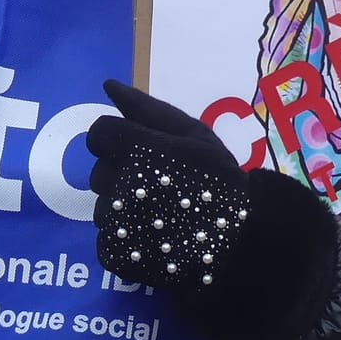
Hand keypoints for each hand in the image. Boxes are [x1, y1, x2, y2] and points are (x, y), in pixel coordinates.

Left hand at [86, 81, 251, 291]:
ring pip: (103, 207)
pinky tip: (156, 240)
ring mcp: (115, 223)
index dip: (121, 142)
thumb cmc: (221, 180)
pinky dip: (126, 241)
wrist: (241, 242)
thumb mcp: (193, 134)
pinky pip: (106, 239)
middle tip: (161, 188)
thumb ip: (146, 108)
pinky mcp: (114, 254)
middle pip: (99, 171)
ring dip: (124, 210)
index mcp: (137, 149)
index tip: (146, 156)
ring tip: (162, 217)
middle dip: (122, 176)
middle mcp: (120, 183)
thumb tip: (108, 85)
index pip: (99, 134)